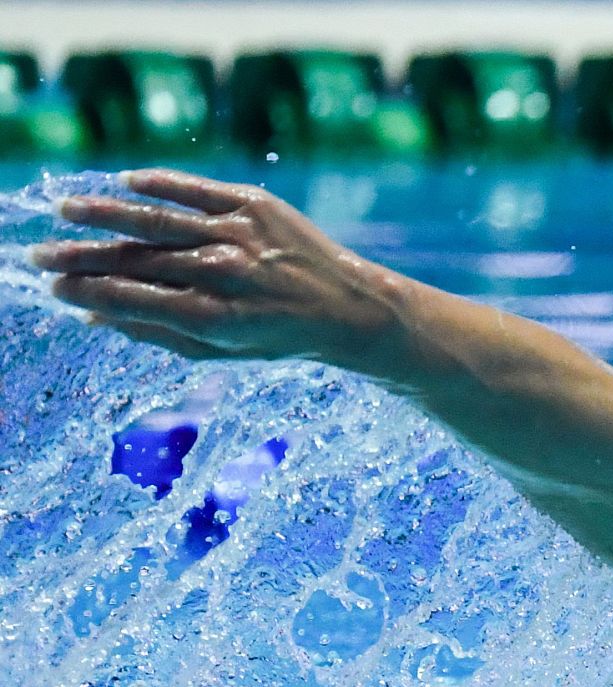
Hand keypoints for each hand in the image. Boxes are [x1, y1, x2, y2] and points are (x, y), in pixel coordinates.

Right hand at [31, 169, 408, 367]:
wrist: (349, 307)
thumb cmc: (277, 336)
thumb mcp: (222, 352)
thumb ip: (158, 334)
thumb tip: (92, 318)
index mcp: (219, 318)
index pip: (139, 301)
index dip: (92, 294)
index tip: (55, 289)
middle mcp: (229, 274)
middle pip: (141, 261)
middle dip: (84, 258)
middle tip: (39, 256)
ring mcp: (243, 236)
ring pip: (161, 221)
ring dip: (108, 215)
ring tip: (66, 212)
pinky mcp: (258, 206)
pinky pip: (199, 190)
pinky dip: (161, 185)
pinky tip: (126, 183)